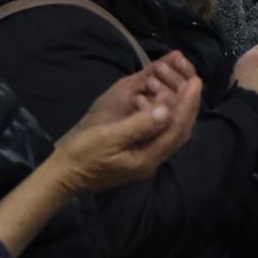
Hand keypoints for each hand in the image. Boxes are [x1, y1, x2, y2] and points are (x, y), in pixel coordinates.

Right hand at [52, 52, 201, 192]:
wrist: (62, 176)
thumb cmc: (83, 154)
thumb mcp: (109, 137)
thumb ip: (139, 125)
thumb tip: (166, 109)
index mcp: (146, 159)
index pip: (176, 130)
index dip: (187, 105)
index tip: (195, 82)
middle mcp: (151, 161)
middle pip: (179, 132)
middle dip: (188, 106)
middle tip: (194, 82)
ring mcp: (145, 160)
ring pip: (171, 133)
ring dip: (178, 110)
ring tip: (182, 88)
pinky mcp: (138, 156)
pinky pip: (160, 134)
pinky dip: (165, 116)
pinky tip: (160, 102)